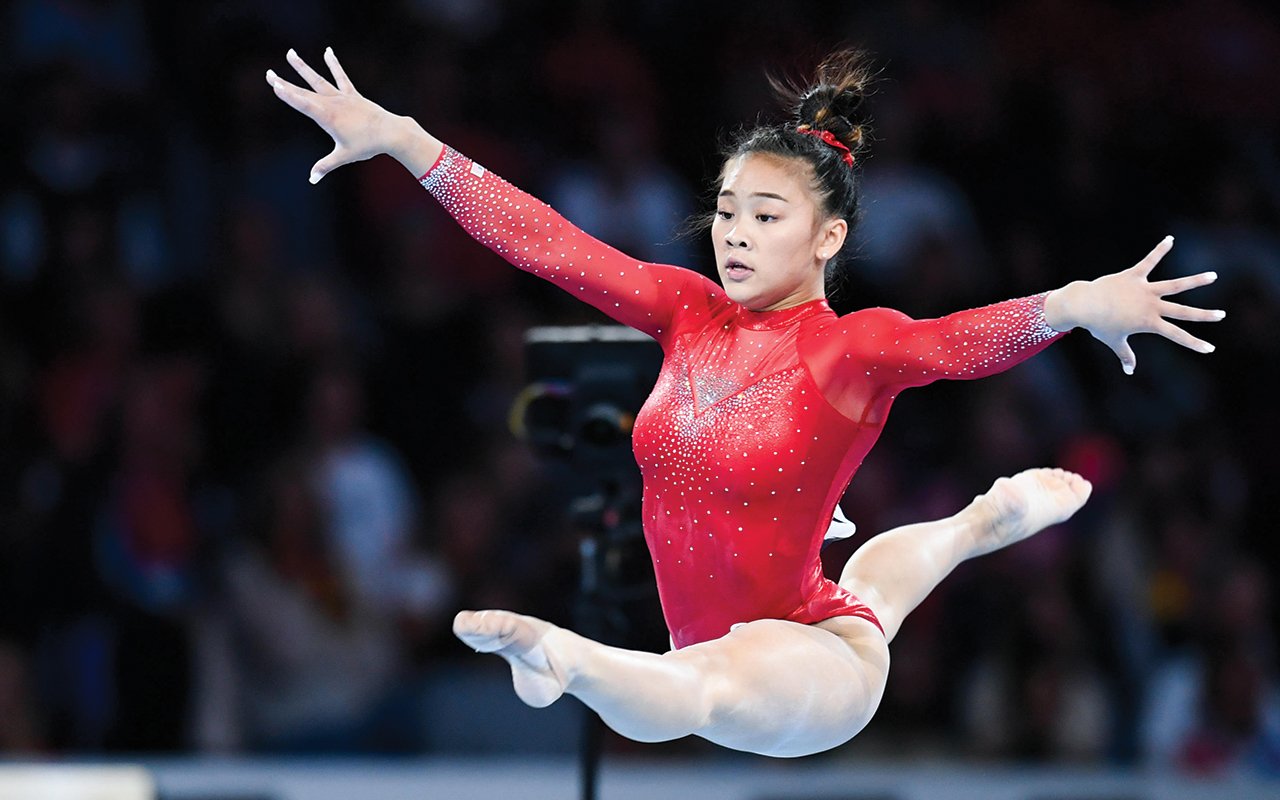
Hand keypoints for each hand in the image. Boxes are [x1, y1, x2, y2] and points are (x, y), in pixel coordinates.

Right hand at [266, 47, 439, 182]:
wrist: (390, 132)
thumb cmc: (367, 146)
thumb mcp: (344, 156)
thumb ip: (326, 166)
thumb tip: (312, 179)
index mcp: (328, 117)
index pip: (303, 104)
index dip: (287, 95)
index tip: (274, 85)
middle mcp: (333, 104)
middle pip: (304, 92)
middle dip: (285, 83)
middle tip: (268, 74)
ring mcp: (342, 97)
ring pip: (319, 80)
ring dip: (303, 67)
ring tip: (290, 53)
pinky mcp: (352, 94)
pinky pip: (341, 77)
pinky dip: (334, 64)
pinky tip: (327, 51)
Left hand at [1044, 236, 1225, 374]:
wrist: (1084, 305)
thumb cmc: (1098, 325)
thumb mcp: (1113, 341)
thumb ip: (1125, 355)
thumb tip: (1129, 371)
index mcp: (1148, 323)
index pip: (1177, 335)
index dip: (1194, 343)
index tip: (1210, 348)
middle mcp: (1151, 306)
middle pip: (1183, 311)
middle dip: (1204, 315)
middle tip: (1222, 315)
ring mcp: (1144, 290)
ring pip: (1174, 285)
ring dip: (1195, 280)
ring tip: (1212, 276)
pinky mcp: (1134, 275)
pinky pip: (1149, 261)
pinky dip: (1159, 250)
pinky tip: (1170, 239)